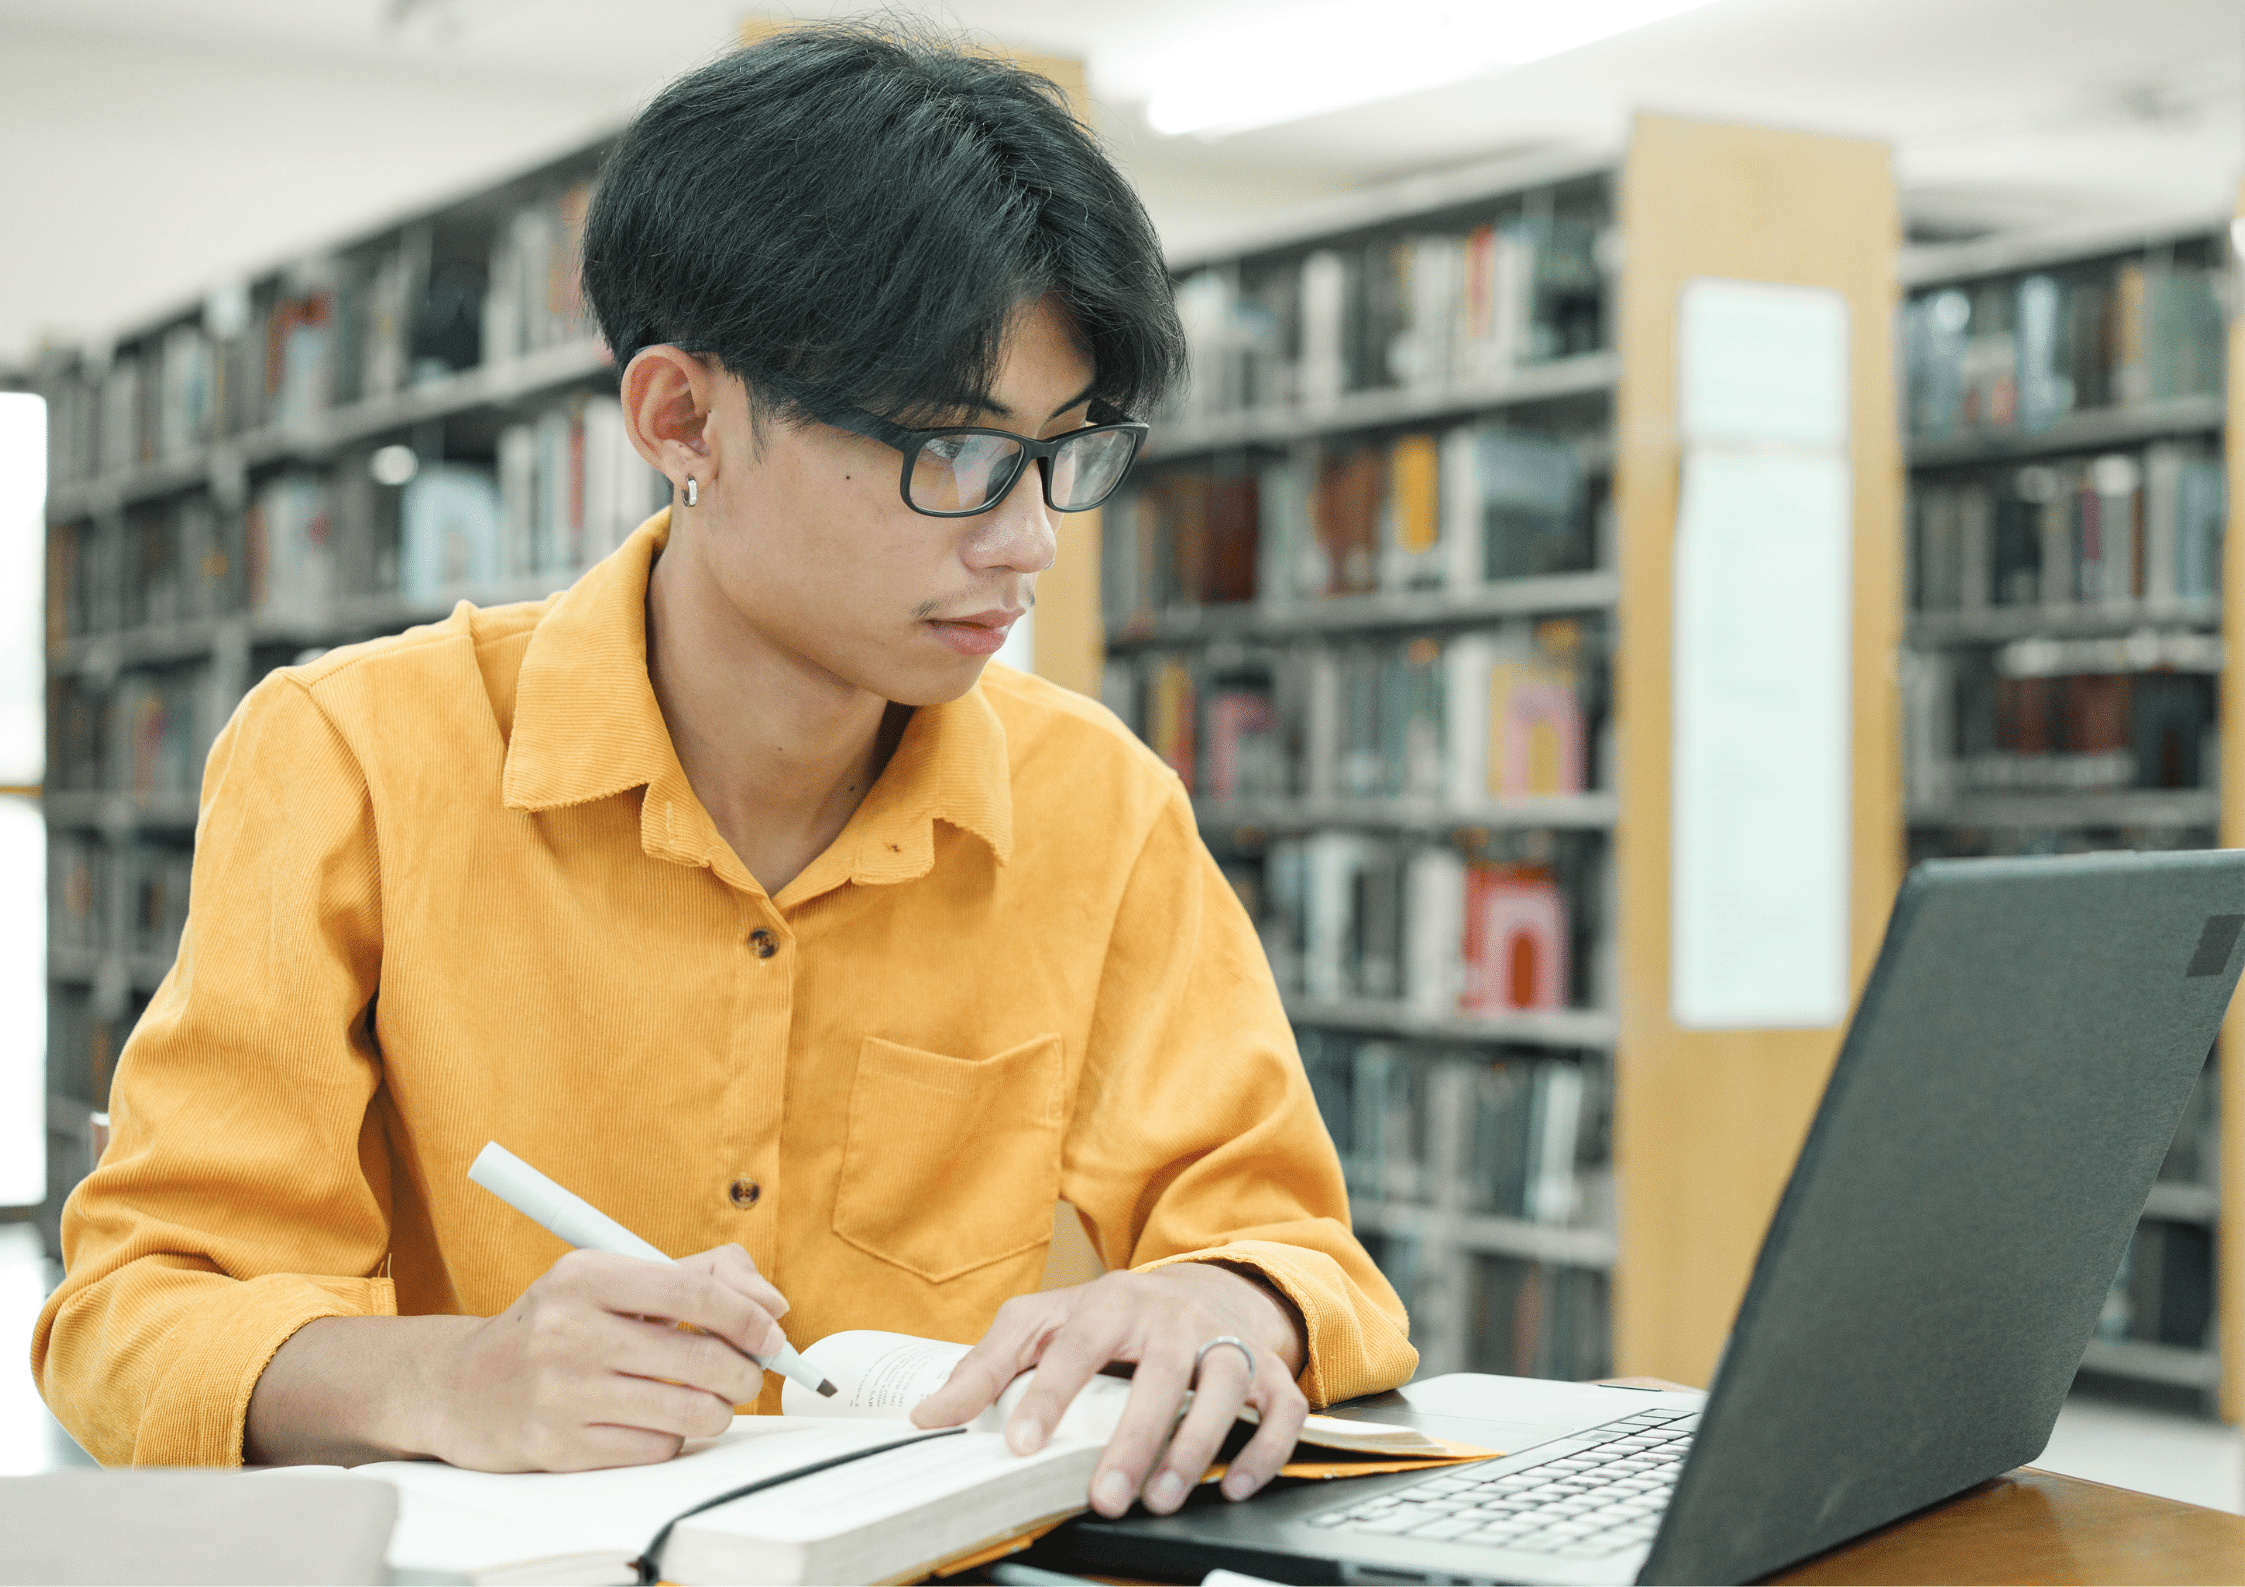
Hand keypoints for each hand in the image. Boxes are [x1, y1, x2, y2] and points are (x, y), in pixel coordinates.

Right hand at [245, 1243, 790, 1470]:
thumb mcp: (610, 1279)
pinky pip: (657, 1448)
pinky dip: (672, 1438)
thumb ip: (696, 1275)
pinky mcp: (560, 1446)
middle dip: (745, 1371)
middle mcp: (570, 1331)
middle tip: (747, 1374)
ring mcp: (563, 1392)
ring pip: (689, 1410)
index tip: (770, 1332)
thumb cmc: (553, 1327)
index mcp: (586, 1277)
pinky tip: (654, 1421)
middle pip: (701, 1358)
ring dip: (717, 1410)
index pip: (695, 1293)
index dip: (749, 1317)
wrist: (461, 1386)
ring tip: (709, 1401)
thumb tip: (771, 1302)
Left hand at [909, 1264, 1308, 1517]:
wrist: (1200, 1288)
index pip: (1076, 1347)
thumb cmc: (1113, 1316)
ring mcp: (1223, 1340)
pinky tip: (1235, 1483)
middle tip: (1108, 1495)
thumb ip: (987, 1368)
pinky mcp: (1266, 1369)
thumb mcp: (1043, 1325)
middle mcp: (1172, 1318)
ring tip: (1164, 1496)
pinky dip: (1265, 1447)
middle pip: (1157, 1373)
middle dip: (1133, 1439)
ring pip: (1223, 1385)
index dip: (1050, 1395)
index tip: (1023, 1442)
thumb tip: (929, 1415)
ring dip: (1196, 1444)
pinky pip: (1280, 1407)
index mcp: (1111, 1303)